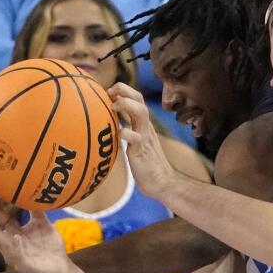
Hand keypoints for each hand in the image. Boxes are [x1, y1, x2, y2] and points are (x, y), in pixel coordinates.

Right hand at [0, 186, 71, 272]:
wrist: (61, 265)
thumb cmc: (49, 246)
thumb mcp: (42, 224)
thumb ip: (36, 210)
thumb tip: (33, 190)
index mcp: (12, 231)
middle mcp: (9, 242)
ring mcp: (14, 254)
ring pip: (0, 242)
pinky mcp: (23, 264)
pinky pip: (17, 254)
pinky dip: (16, 246)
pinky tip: (17, 237)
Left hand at [109, 83, 177, 198]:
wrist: (163, 183)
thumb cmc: (146, 166)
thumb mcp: (135, 144)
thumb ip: (127, 132)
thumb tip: (111, 125)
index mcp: (143, 124)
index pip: (136, 99)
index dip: (123, 91)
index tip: (109, 91)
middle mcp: (145, 127)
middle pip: (139, 99)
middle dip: (124, 90)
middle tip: (110, 91)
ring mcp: (145, 137)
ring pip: (141, 112)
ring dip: (126, 104)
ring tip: (114, 105)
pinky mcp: (142, 150)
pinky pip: (135, 138)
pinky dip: (126, 132)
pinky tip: (118, 133)